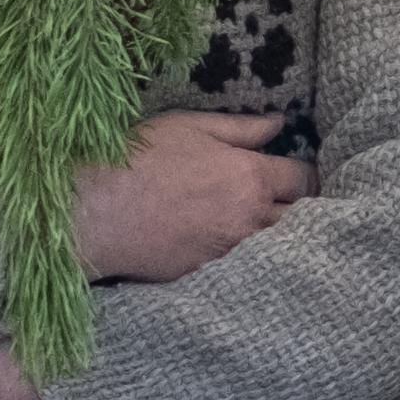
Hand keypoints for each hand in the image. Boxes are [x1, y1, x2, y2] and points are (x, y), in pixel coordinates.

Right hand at [69, 106, 303, 285]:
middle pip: (298, 216)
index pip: (301, 178)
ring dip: (278, 232)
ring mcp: (232, 250)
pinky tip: (240, 246)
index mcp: (250, 176)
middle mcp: (250, 217)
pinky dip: (250, 255)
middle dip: (297, 205)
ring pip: (276, 244)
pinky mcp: (210, 274)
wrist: (97, 211)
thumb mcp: (190, 126)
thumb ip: (241, 128)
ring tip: (266, 222)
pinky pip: (246, 265)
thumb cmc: (140, 159)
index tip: (294, 174)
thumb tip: (278, 124)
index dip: (301, 173)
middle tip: (286, 199)